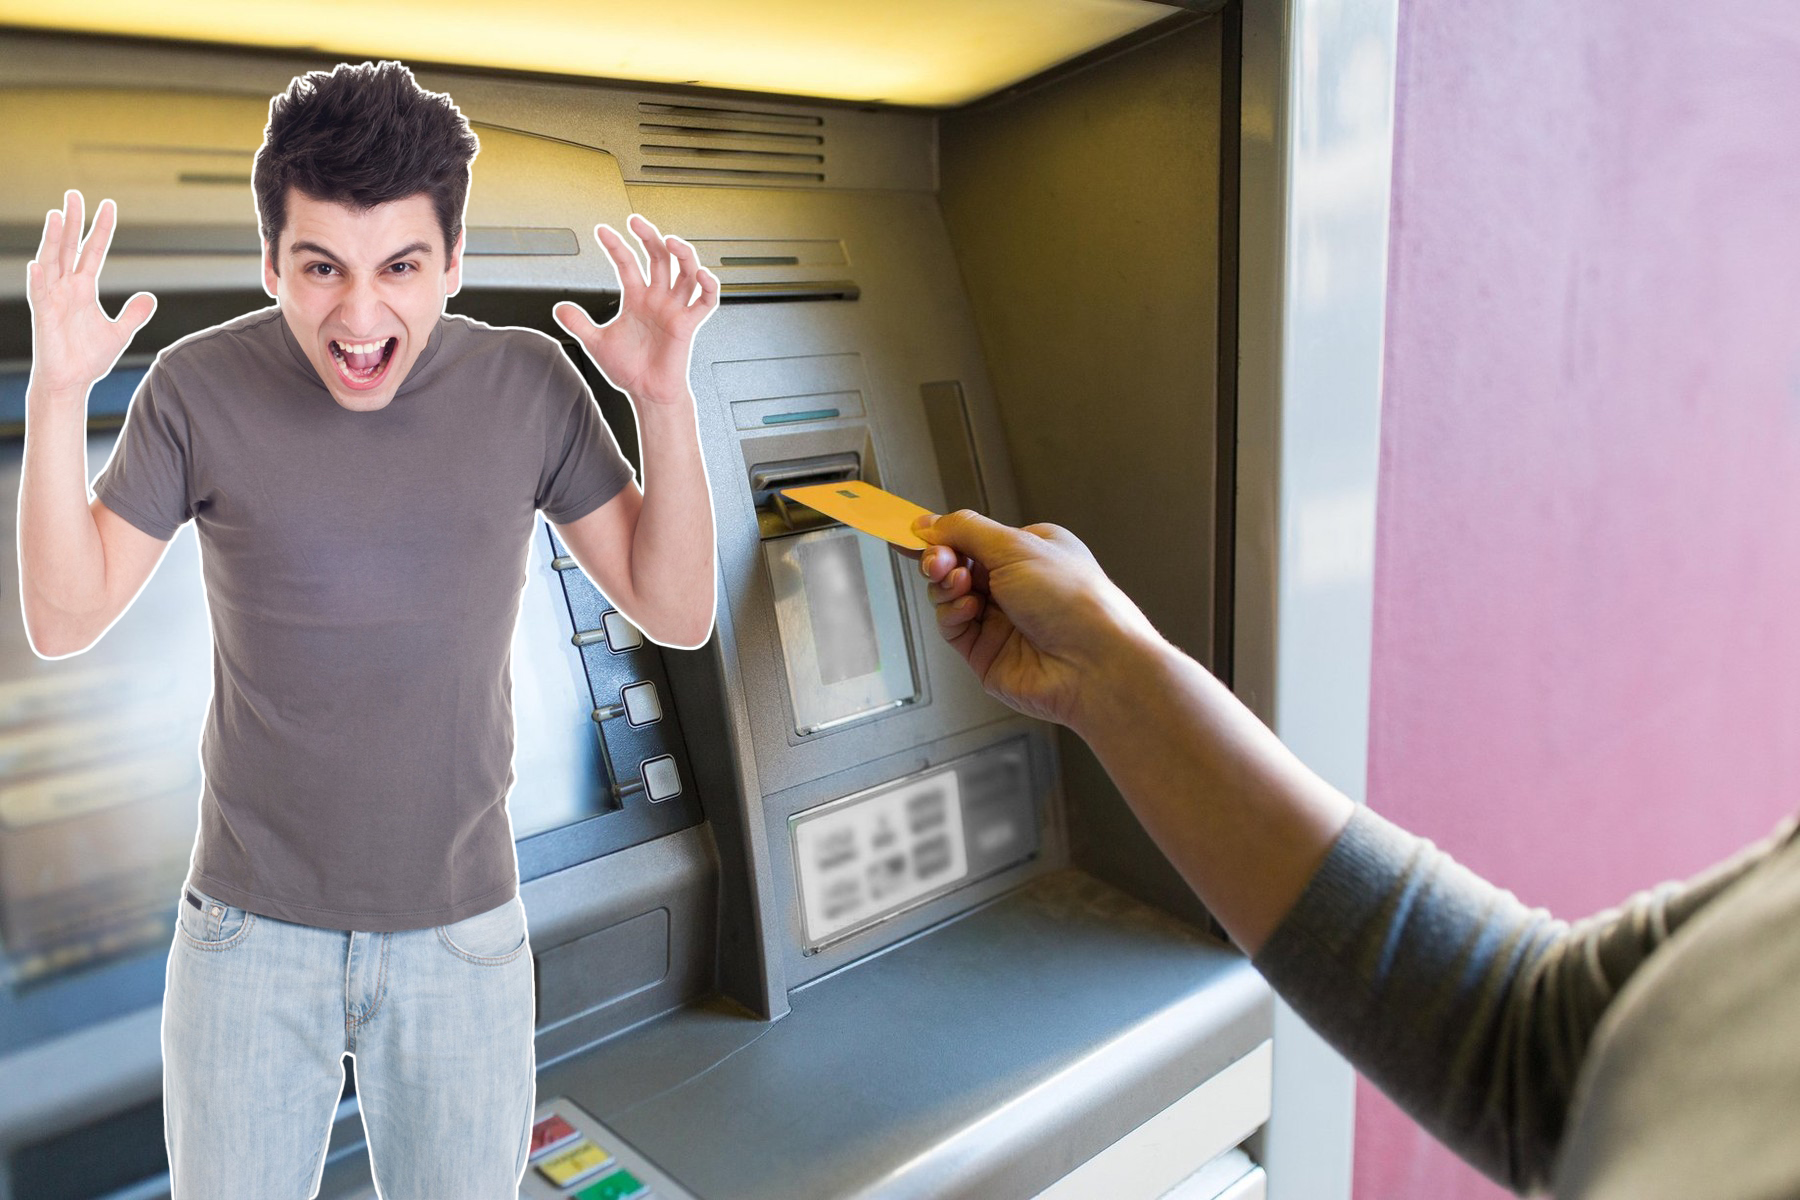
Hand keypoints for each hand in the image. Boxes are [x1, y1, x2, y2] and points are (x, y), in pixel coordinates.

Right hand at [25, 190, 156, 397]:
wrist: (71, 381)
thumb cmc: (89, 356)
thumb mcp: (120, 332)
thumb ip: (134, 314)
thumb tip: (150, 296)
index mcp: (84, 288)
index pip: (93, 251)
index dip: (101, 229)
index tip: (108, 205)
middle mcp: (66, 288)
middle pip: (68, 247)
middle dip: (71, 221)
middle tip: (73, 194)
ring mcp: (52, 299)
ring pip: (51, 262)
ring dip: (52, 240)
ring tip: (55, 216)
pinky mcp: (43, 317)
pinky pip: (39, 295)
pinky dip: (38, 279)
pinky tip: (37, 264)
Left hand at [553, 213, 719, 405]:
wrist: (646, 394)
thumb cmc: (629, 370)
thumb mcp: (595, 343)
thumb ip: (578, 323)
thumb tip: (558, 308)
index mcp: (637, 299)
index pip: (628, 263)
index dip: (615, 246)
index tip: (602, 232)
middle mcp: (658, 300)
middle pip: (659, 258)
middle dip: (649, 237)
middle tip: (636, 221)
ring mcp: (674, 310)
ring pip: (685, 272)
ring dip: (682, 254)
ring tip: (670, 241)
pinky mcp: (687, 325)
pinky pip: (705, 302)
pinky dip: (708, 287)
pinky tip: (701, 273)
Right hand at [911, 509, 1165, 729]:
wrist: (1094, 664)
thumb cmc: (1074, 601)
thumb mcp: (1017, 547)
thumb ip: (967, 531)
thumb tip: (931, 522)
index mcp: (1030, 551)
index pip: (974, 537)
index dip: (942, 534)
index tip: (911, 531)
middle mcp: (1015, 585)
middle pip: (956, 565)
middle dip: (942, 559)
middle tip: (938, 559)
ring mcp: (1000, 620)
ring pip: (949, 596)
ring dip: (946, 586)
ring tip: (957, 583)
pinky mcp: (987, 652)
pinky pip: (953, 626)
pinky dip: (952, 614)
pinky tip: (968, 609)